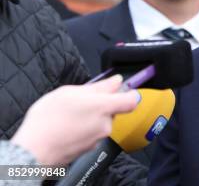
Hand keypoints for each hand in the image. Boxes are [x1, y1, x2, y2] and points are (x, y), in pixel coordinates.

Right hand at [11, 75, 138, 165]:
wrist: (33, 151)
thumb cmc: (47, 120)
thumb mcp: (69, 92)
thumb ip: (98, 87)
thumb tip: (115, 82)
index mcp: (103, 107)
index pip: (131, 100)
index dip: (130, 93)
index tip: (122, 89)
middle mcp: (105, 124)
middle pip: (113, 110)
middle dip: (100, 104)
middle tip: (80, 101)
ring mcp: (98, 138)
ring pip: (101, 122)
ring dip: (90, 117)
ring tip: (69, 115)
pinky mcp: (89, 149)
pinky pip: (92, 133)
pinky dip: (83, 129)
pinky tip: (67, 127)